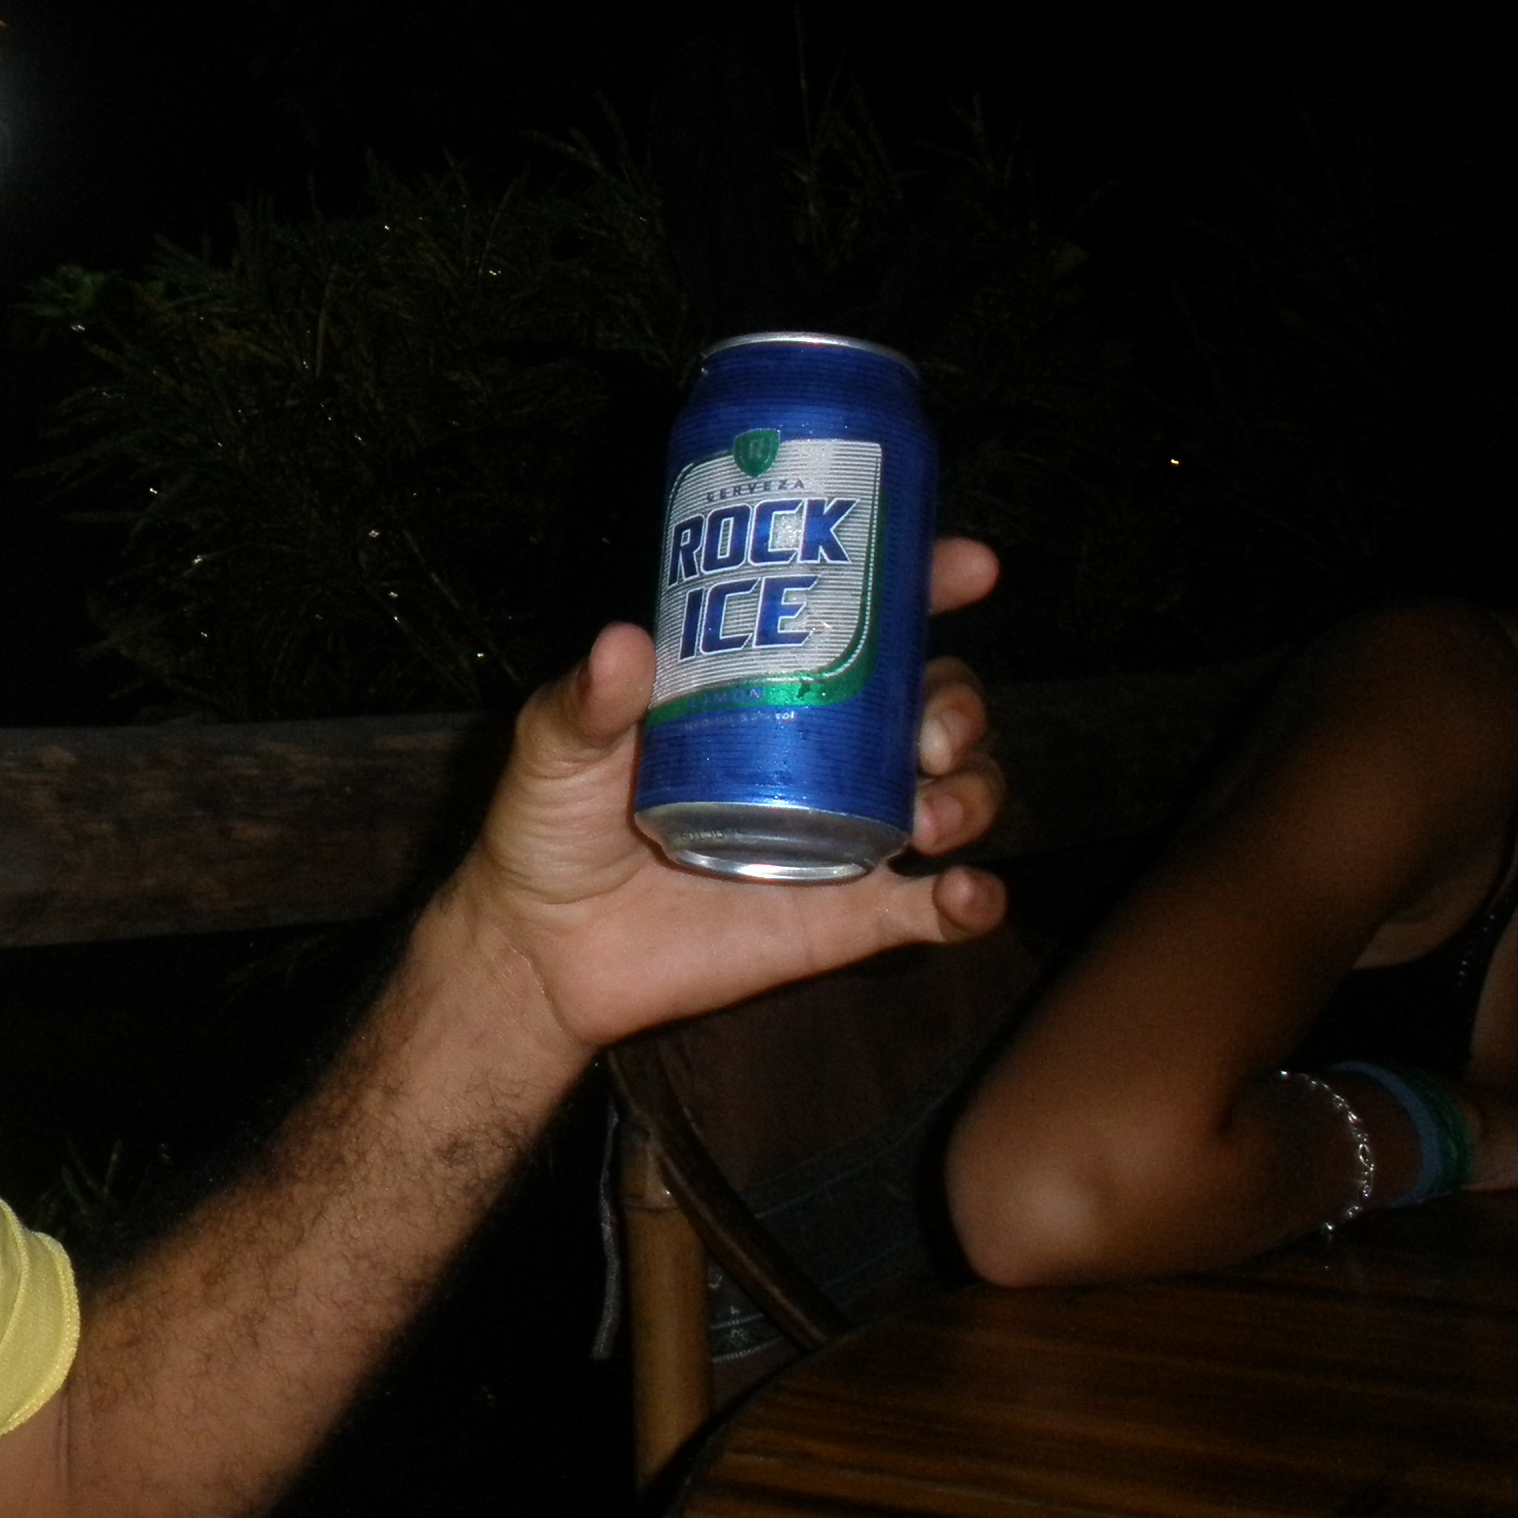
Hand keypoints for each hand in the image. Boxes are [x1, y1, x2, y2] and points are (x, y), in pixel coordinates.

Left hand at [448, 540, 1009, 1055]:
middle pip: (933, 705)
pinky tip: (965, 892)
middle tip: (930, 734)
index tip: (967, 567)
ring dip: (973, 794)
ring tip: (930, 819)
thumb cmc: (550, 826)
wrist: (544, 950)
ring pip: (956, 794)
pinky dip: (973, 900)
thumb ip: (587, 701)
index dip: (925, 584)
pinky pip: (936, 910)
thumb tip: (624, 642)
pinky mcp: (846, 919)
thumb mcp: (558, 745)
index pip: (863, 622)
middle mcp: (821, 753)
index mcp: (764, 688)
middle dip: (959, 705)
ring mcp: (842, 834)